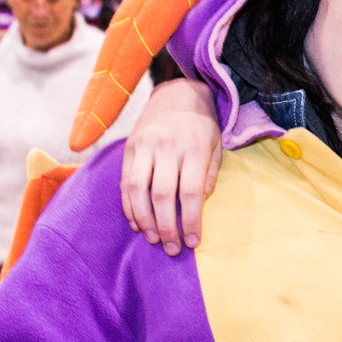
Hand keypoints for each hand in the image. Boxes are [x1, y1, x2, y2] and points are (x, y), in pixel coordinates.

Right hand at [122, 79, 222, 255]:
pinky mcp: (129, 147)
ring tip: (153, 239)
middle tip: (172, 249)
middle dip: (166, 227)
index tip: (193, 242)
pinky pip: (124, 181)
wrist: (178, 92)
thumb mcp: (217, 145)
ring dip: (144, 220)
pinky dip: (129, 206)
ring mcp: (144, 146)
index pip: (190, 193)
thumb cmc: (203, 125)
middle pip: (162, 195)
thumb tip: (199, 203)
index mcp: (193, 148)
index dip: (190, 221)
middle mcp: (166, 147)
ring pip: (137, 190)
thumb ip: (210, 174)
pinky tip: (136, 222)